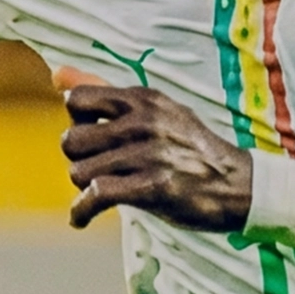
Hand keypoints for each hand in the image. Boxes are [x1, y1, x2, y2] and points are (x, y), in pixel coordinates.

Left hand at [61, 79, 251, 231]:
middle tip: (99, 170)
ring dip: (83, 188)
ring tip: (101, 191)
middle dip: (79, 160)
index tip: (95, 138)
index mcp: (142, 98)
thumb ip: (103, 91)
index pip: (76, 100)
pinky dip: (81, 212)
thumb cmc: (190, 147)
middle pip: (71, 140)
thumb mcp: (154, 109)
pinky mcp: (152, 187)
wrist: (238, 184)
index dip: (78, 122)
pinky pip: (95, 196)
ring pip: (79, 171)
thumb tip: (56, 73)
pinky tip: (82, 219)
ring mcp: (148, 154)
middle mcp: (143, 121)